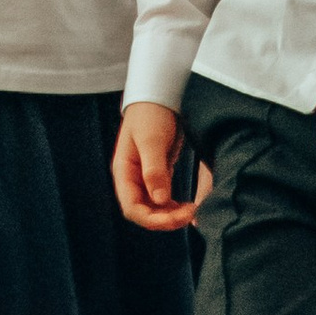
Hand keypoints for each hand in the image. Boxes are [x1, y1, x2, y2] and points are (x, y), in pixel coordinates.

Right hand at [114, 102, 202, 230]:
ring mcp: (144, 177)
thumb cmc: (151, 114)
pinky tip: (188, 206)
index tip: (177, 218)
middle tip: (190, 215)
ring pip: (154, 208)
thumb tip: (160, 199)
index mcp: (124, 172)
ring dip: (170, 215)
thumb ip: (154, 170)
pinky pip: (162, 198)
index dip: (153, 219)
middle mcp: (132, 179)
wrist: (159, 95)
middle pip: (144, 212)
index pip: (133, 208)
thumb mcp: (152, 140)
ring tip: (192, 212)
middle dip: (165, 219)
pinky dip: (174, 206)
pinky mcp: (158, 173)